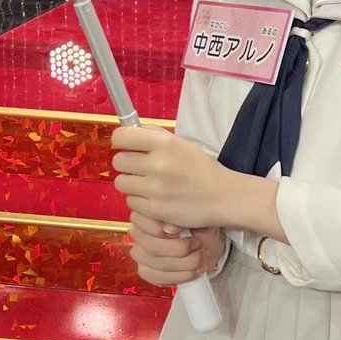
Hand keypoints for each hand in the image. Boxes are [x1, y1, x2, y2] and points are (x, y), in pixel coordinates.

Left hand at [111, 125, 230, 228]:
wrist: (222, 196)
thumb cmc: (201, 169)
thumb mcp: (182, 144)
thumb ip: (155, 135)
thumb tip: (130, 130)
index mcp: (165, 144)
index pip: (121, 136)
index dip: (122, 141)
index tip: (128, 146)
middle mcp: (158, 164)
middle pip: (118, 161)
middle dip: (127, 164)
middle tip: (141, 168)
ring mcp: (155, 189)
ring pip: (121, 183)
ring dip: (132, 184)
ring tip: (149, 185)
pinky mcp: (154, 209)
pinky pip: (131, 203)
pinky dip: (140, 202)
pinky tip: (156, 199)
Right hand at [128, 211, 225, 286]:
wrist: (206, 244)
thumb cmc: (200, 227)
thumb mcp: (196, 217)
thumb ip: (181, 220)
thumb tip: (170, 229)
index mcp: (147, 213)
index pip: (140, 221)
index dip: (160, 228)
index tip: (182, 231)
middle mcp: (138, 233)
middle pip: (153, 247)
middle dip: (181, 249)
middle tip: (198, 245)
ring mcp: (140, 253)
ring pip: (159, 264)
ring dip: (185, 263)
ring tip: (200, 258)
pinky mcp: (146, 271)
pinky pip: (159, 278)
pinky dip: (181, 276)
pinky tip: (194, 271)